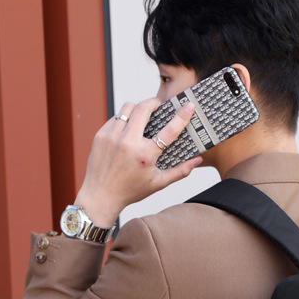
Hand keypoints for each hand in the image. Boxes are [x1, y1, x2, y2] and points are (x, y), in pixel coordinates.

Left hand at [73, 98, 202, 226]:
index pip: (169, 130)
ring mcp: (112, 137)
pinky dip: (123, 120)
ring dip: (137, 109)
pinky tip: (126, 129)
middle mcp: (128, 143)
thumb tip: (197, 160)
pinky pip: (115, 117)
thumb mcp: (158, 183)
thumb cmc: (130, 191)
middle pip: (144, 108)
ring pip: (127, 108)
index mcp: (145, 156)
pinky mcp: (101, 135)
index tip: (189, 106)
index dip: (182, 116)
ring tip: (141, 117)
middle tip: (158, 106)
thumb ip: (180, 171)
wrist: (100, 196)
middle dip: (154, 102)